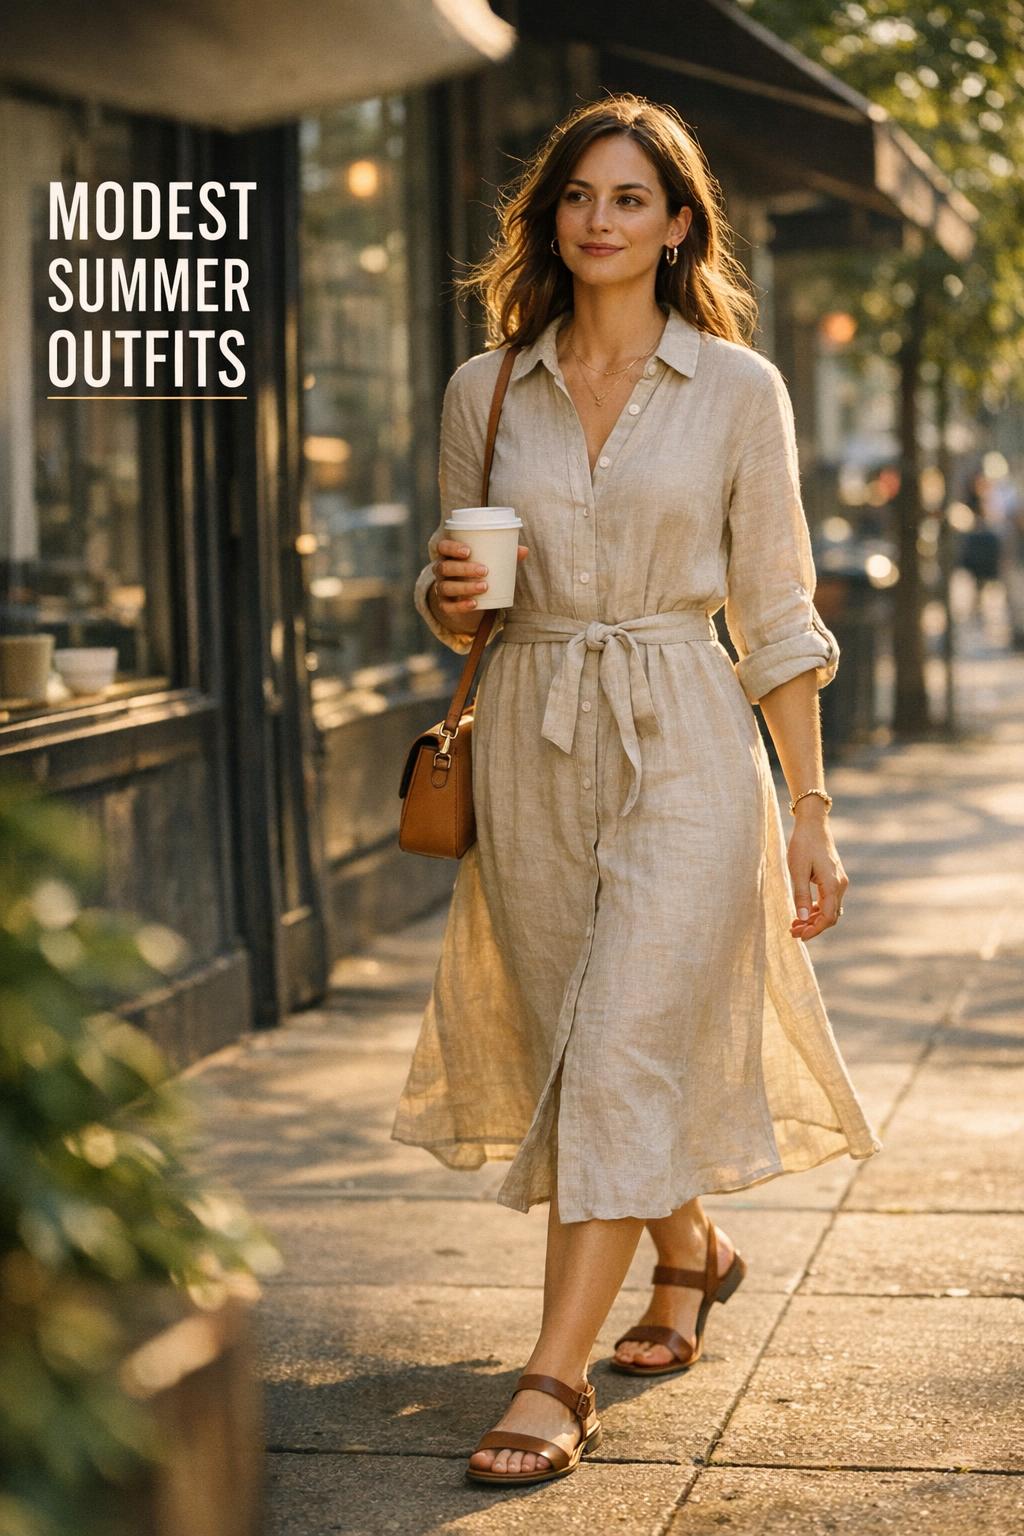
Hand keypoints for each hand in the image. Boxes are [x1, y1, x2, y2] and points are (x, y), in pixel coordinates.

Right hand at [430, 538, 528, 633]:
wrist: (465, 596)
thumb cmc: (477, 570)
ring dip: (465, 587)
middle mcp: (441, 570)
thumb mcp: (488, 561)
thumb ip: (504, 555)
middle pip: (445, 567)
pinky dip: (461, 606)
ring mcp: (441, 588)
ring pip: (446, 587)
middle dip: (464, 568)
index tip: (468, 551)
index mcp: (448, 555)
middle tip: (484, 570)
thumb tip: (524, 550)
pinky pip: (448, 606)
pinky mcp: (444, 605)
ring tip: (485, 586)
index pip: (443, 547)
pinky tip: (474, 604)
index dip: (452, 548)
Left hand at [787, 806, 847, 941]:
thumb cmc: (803, 845)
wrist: (813, 825)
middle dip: (813, 927)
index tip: (799, 936)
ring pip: (830, 909)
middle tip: (793, 932)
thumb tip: (801, 919)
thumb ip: (800, 895)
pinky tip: (803, 912)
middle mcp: (840, 885)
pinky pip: (828, 900)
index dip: (814, 930)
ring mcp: (839, 881)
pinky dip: (817, 909)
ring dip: (814, 919)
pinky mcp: (834, 878)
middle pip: (830, 916)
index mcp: (832, 885)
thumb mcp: (797, 870)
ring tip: (795, 924)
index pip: (827, 917)